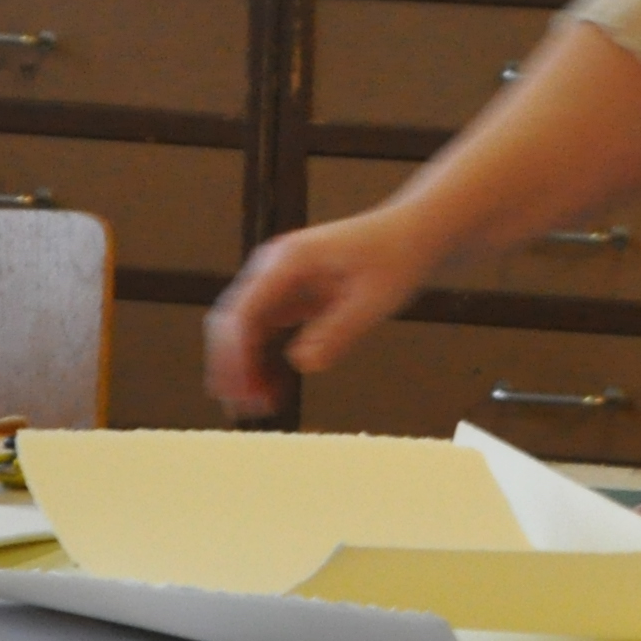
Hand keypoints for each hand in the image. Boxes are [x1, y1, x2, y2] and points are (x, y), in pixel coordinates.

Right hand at [204, 208, 446, 415]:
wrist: (409, 234)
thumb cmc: (394, 257)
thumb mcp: (373, 300)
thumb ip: (338, 332)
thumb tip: (303, 363)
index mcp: (289, 261)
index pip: (244, 313)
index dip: (237, 357)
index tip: (243, 391)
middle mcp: (275, 268)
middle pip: (232, 322)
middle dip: (231, 367)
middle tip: (244, 407)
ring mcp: (278, 280)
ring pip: (242, 330)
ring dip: (243, 368)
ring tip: (257, 405)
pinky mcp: (289, 294)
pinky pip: (262, 332)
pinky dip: (261, 361)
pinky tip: (272, 388)